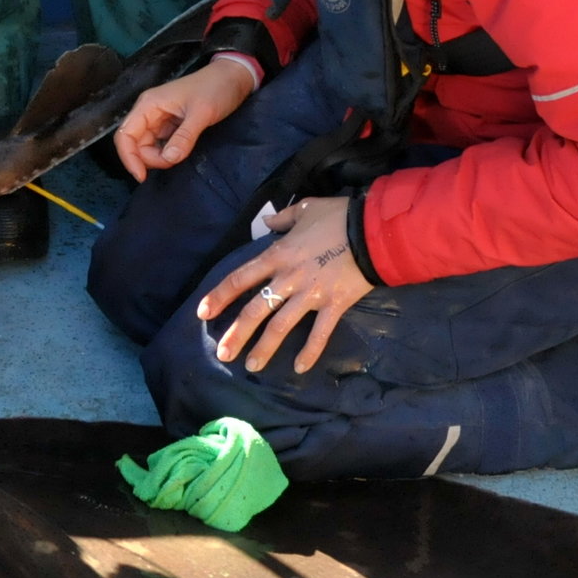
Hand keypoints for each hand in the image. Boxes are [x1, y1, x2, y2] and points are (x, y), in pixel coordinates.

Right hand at [115, 59, 254, 179]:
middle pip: (135, 144)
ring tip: (181, 154)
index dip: (128, 158)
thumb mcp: (202, 113)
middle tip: (174, 161)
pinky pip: (161, 145)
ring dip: (159, 157)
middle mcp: (150, 112)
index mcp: (149, 105)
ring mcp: (159, 119)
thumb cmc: (215, 88)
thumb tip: (168, 159)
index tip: (141, 177)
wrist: (233, 78)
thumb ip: (184, 137)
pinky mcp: (171, 126)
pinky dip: (167, 153)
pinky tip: (181, 152)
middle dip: (150, 159)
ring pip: (148, 147)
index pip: (125, 135)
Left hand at [196, 197, 374, 373]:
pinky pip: (320, 333)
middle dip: (237, 333)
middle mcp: (289, 278)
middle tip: (222, 354)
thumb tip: (266, 221)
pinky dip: (310, 351)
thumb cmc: (339, 216)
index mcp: (278, 255)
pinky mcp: (334, 305)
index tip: (203, 313)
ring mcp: (311, 294)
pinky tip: (298, 368)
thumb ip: (283, 218)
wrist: (374, 230)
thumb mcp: (306, 209)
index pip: (241, 278)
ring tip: (251, 366)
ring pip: (281, 326)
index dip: (220, 296)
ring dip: (265, 347)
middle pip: (255, 309)